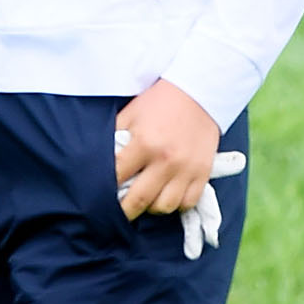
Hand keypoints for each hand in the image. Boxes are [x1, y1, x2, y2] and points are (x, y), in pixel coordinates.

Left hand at [115, 78, 220, 220]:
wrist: (197, 92)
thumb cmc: (160, 102)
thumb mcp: (131, 114)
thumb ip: (116, 136)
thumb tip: (100, 160)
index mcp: (144, 142)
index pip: (117, 176)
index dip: (105, 188)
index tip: (101, 194)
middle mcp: (165, 160)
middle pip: (139, 200)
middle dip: (124, 210)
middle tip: (119, 211)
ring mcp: (186, 169)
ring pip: (164, 207)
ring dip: (151, 207)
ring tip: (146, 198)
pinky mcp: (203, 173)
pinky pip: (187, 203)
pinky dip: (176, 204)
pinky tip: (168, 194)